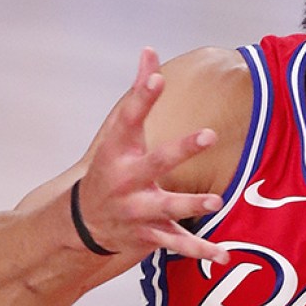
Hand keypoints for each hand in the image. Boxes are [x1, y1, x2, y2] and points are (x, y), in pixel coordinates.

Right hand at [75, 48, 229, 263]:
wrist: (81, 223)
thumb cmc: (109, 167)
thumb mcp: (118, 133)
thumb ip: (137, 93)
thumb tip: (149, 51)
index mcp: (118, 150)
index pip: (128, 118)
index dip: (141, 97)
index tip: (156, 77)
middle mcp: (126, 180)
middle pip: (154, 163)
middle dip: (180, 150)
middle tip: (208, 134)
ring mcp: (136, 209)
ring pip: (166, 208)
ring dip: (190, 205)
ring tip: (216, 201)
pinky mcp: (147, 234)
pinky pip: (176, 243)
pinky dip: (200, 251)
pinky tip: (224, 254)